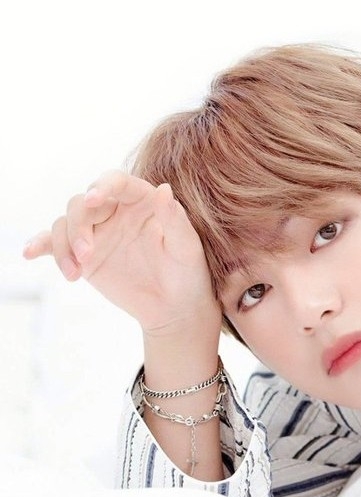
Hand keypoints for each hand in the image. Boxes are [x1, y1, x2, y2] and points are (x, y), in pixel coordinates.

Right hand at [23, 170, 220, 337]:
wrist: (175, 308)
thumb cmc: (188, 273)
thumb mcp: (186, 248)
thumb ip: (174, 219)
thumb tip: (164, 189)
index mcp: (143, 200)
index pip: (118, 182)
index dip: (103, 186)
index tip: (93, 200)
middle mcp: (117, 210)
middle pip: (82, 204)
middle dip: (78, 227)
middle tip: (87, 256)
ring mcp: (98, 232)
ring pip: (65, 224)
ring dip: (63, 246)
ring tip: (74, 273)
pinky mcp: (84, 255)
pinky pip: (55, 243)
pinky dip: (41, 245)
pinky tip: (29, 253)